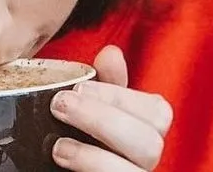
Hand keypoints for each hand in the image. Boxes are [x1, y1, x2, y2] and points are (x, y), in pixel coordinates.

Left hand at [49, 46, 172, 170]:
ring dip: (93, 152)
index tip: (78, 86)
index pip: (157, 111)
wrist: (54, 162)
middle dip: (102, 119)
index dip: (118, 95)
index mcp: (146, 130)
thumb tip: (112, 53)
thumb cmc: (77, 136)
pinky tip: (62, 156)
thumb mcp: (88, 106)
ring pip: (138, 169)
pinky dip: (90, 166)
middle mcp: (146, 160)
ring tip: (58, 143)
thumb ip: (104, 83)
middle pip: (151, 142)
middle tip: (62, 104)